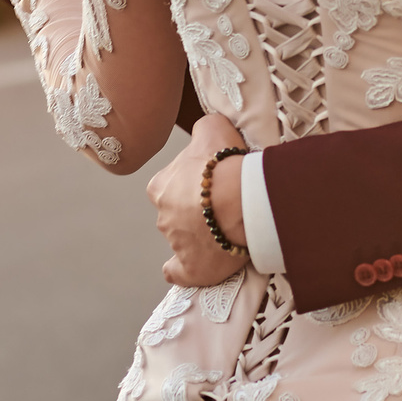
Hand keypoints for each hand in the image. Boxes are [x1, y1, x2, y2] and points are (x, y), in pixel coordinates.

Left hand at [148, 113, 250, 288]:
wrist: (240, 198)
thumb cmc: (224, 161)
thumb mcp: (211, 128)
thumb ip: (202, 130)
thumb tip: (203, 134)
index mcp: (160, 186)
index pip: (168, 185)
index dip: (189, 184)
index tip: (209, 183)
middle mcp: (163, 216)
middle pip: (176, 213)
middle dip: (194, 211)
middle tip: (223, 206)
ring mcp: (175, 244)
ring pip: (183, 240)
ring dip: (199, 236)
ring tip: (227, 230)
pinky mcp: (191, 268)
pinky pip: (178, 272)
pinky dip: (181, 271)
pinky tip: (190, 267)